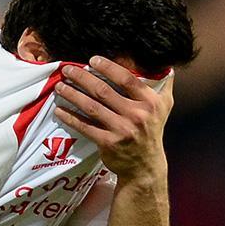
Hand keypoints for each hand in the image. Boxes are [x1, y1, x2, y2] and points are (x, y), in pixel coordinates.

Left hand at [53, 58, 171, 182]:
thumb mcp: (164, 106)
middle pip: (104, 91)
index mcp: (150, 103)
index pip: (127, 79)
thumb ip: (163, 84)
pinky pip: (85, 126)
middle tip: (68, 69)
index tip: (92, 60)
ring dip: (73, 94)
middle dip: (82, 77)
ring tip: (60, 85)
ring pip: (91, 107)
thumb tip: (164, 63)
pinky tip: (60, 110)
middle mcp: (137, 115)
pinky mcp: (109, 143)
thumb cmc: (152, 130)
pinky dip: (70, 117)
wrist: (145, 165)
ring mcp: (122, 130)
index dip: (108, 67)